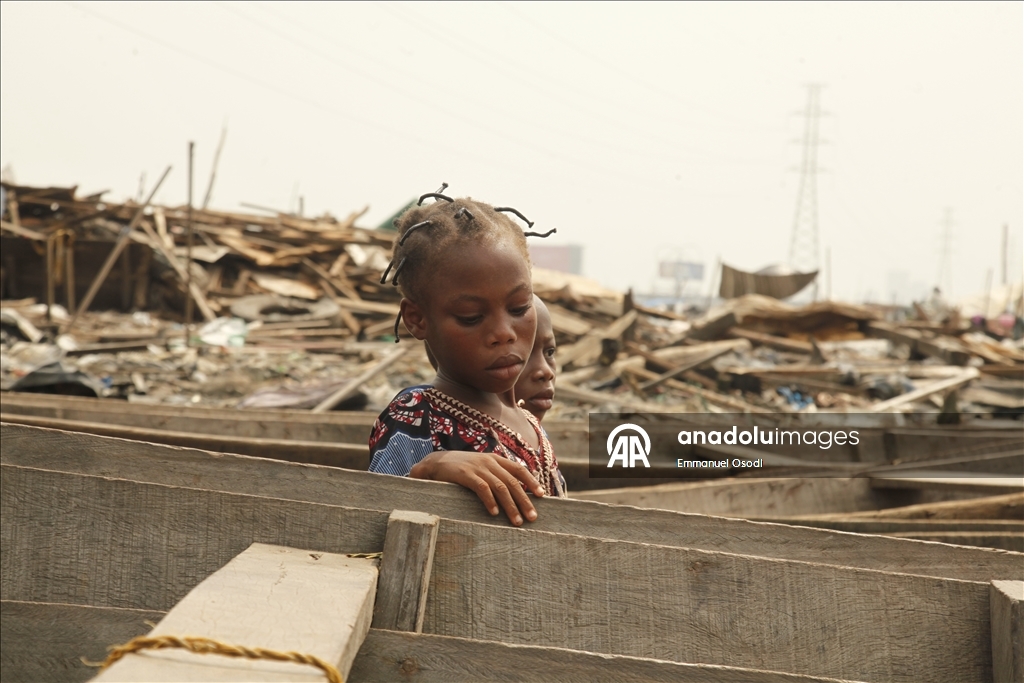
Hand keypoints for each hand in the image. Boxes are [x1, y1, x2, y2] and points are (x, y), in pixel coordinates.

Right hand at [409, 450, 543, 525]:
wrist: (435, 462)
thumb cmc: (460, 469)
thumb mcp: (481, 467)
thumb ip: (495, 475)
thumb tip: (513, 492)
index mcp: (495, 459)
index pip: (519, 469)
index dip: (531, 482)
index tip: (541, 496)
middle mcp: (489, 462)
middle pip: (513, 482)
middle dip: (524, 501)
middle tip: (532, 517)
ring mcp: (478, 468)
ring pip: (501, 487)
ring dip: (511, 506)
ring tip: (517, 521)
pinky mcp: (465, 475)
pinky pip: (482, 489)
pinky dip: (490, 501)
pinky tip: (495, 513)